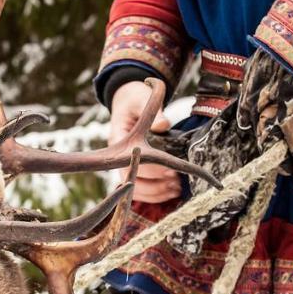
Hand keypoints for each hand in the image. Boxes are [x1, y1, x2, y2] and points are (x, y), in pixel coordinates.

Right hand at [110, 80, 179, 202]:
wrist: (127, 102)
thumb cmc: (134, 99)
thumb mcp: (141, 98)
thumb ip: (153, 109)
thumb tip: (163, 125)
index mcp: (118, 137)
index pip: (130, 161)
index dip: (151, 170)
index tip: (170, 170)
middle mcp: (116, 155)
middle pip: (130, 179)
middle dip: (154, 184)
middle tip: (176, 181)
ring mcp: (122, 164)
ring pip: (132, 189)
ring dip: (155, 193)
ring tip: (175, 188)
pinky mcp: (129, 169)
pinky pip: (136, 190)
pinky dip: (152, 196)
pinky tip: (169, 193)